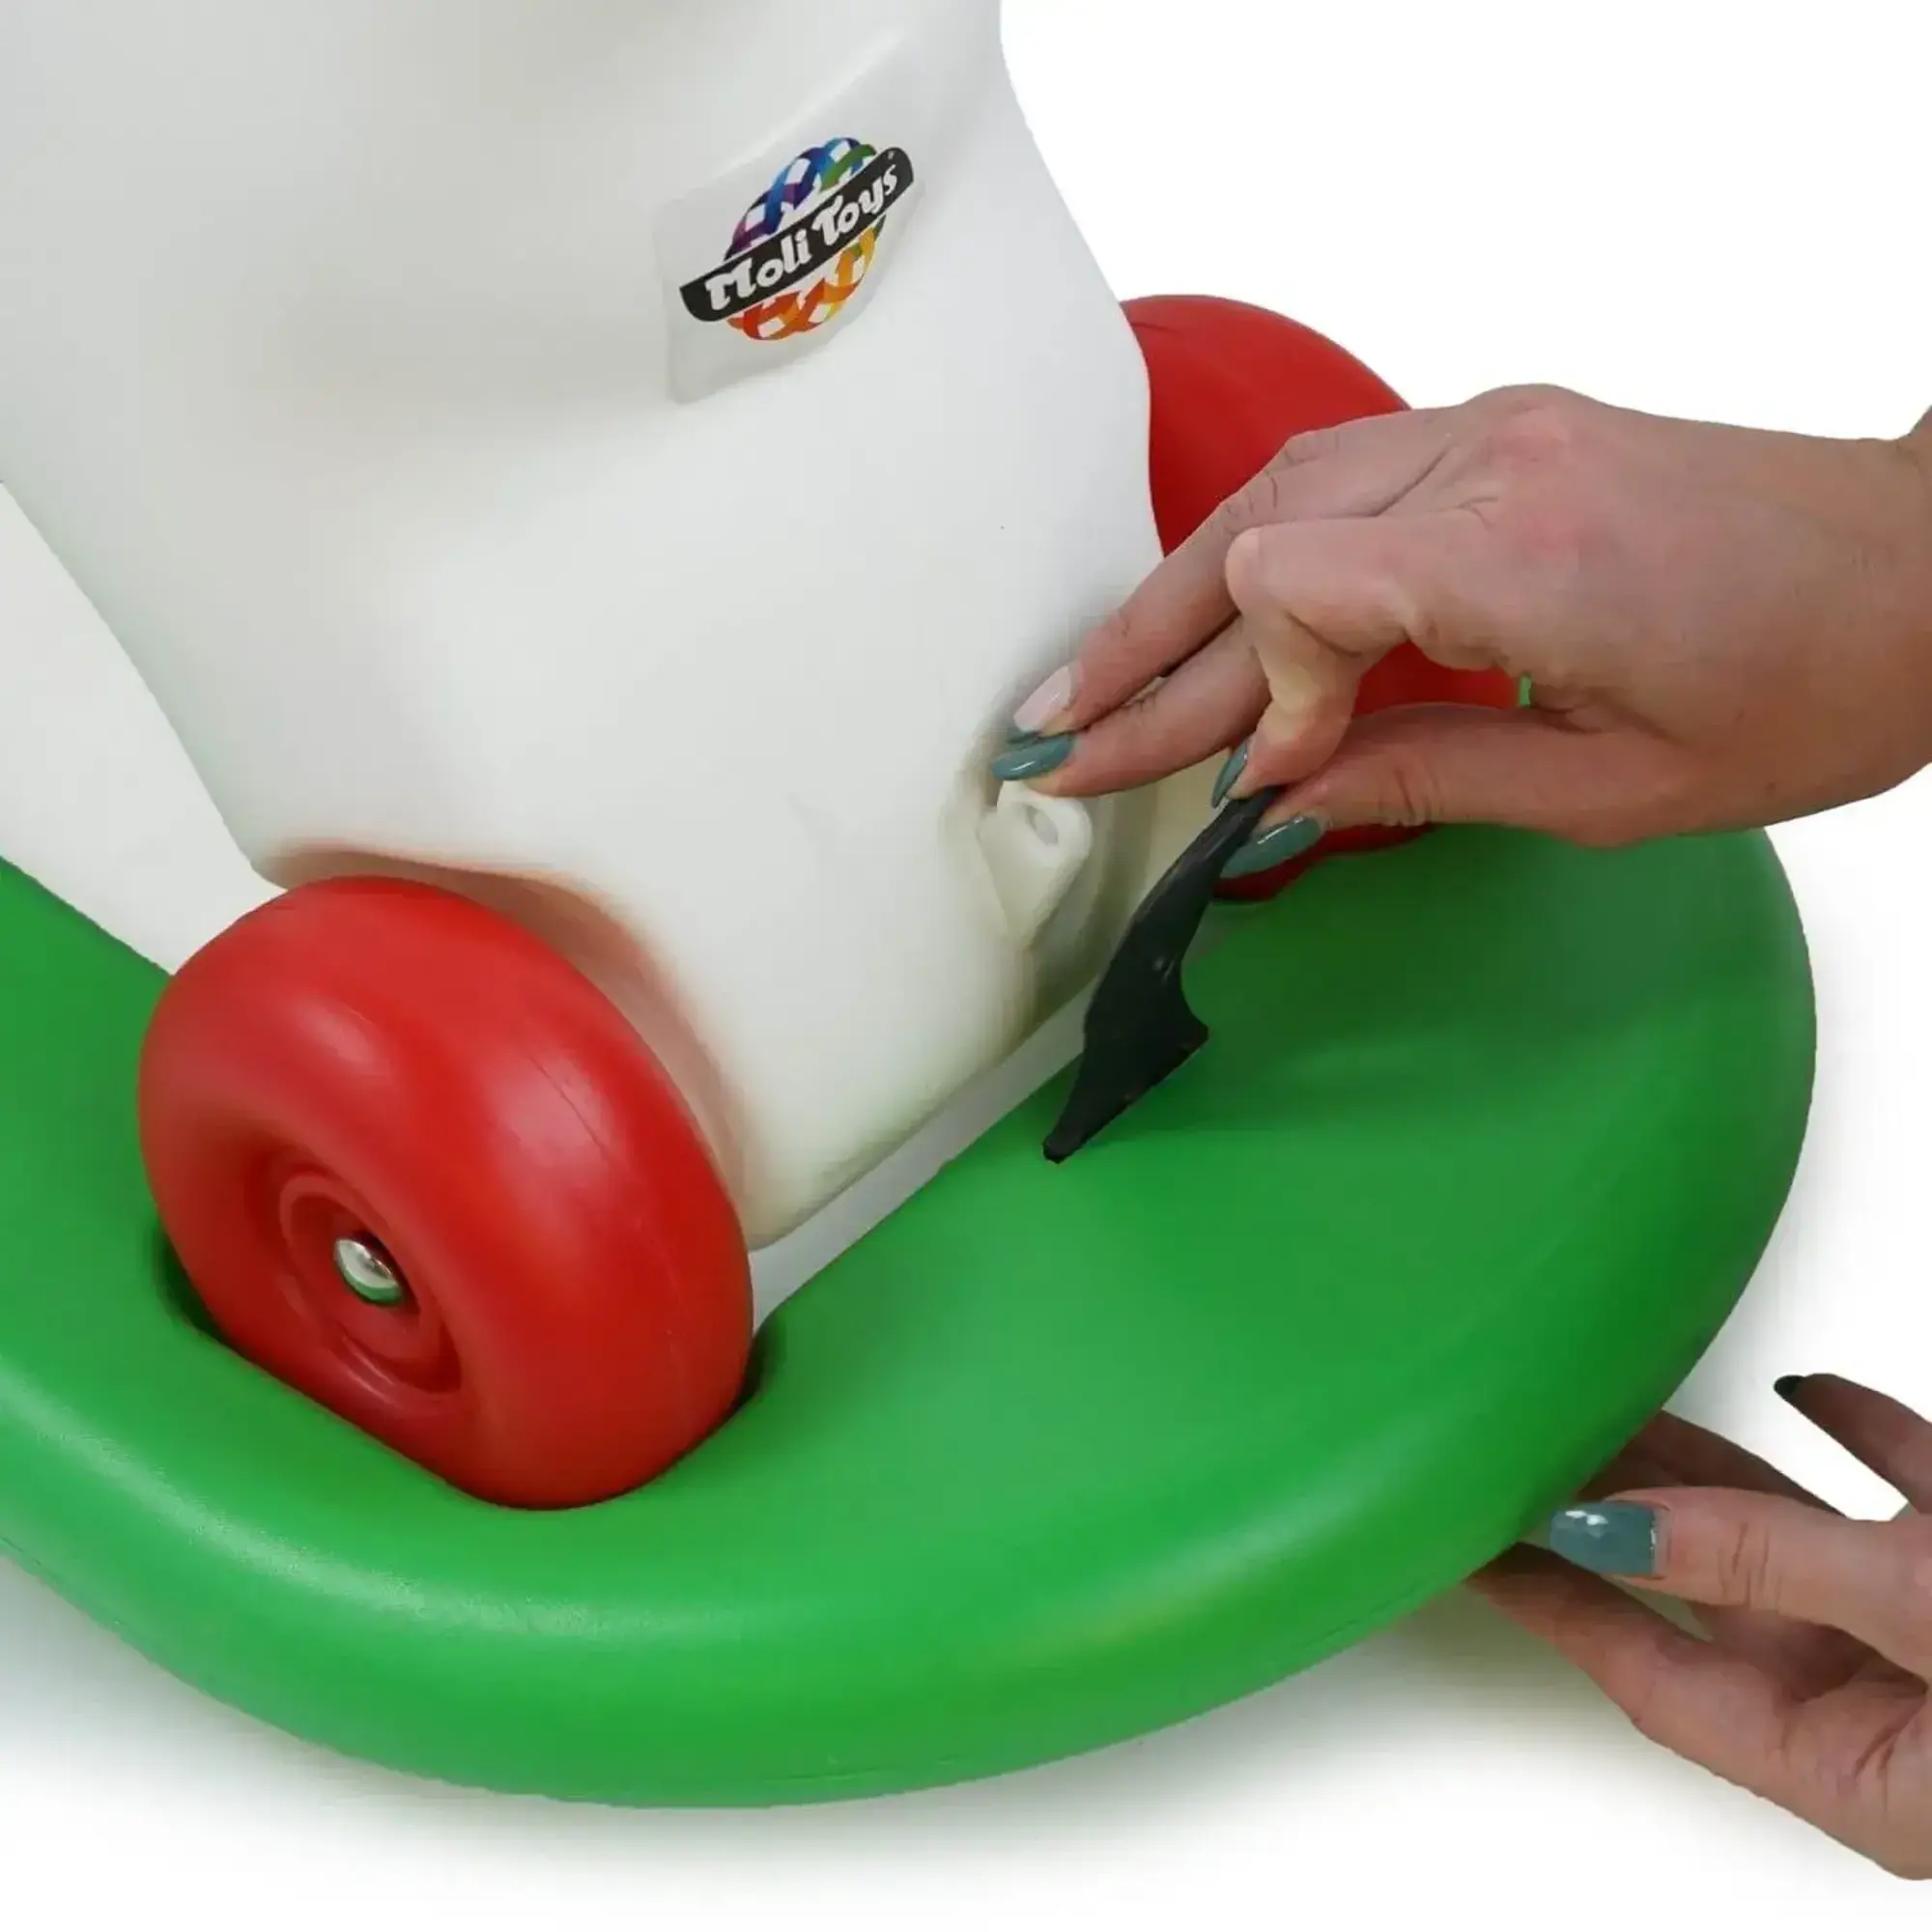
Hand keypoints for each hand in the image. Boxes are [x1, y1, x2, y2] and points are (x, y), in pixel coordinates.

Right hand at [999, 389, 1931, 873]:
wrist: (1928, 565)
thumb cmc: (1811, 683)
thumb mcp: (1615, 788)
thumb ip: (1424, 781)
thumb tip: (1278, 802)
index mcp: (1527, 561)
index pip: (1293, 596)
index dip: (1242, 700)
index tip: (1245, 786)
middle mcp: (1493, 465)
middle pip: (1254, 543)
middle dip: (1144, 657)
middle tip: (1053, 739)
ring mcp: (1493, 428)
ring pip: (1274, 495)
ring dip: (1173, 596)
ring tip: (1094, 680)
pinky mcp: (1501, 427)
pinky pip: (1333, 477)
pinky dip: (1250, 550)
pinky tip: (1201, 606)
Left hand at [1474, 1376, 1931, 1876]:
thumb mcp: (1924, 1613)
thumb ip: (1773, 1565)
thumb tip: (1623, 1530)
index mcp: (1863, 1773)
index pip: (1658, 1681)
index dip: (1557, 1609)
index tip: (1475, 1552)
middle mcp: (1897, 1711)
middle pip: (1721, 1598)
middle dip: (1623, 1512)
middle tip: (1534, 1447)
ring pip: (1804, 1539)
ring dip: (1719, 1470)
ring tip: (1621, 1403)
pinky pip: (1911, 1492)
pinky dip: (1858, 1436)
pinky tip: (1803, 1389)